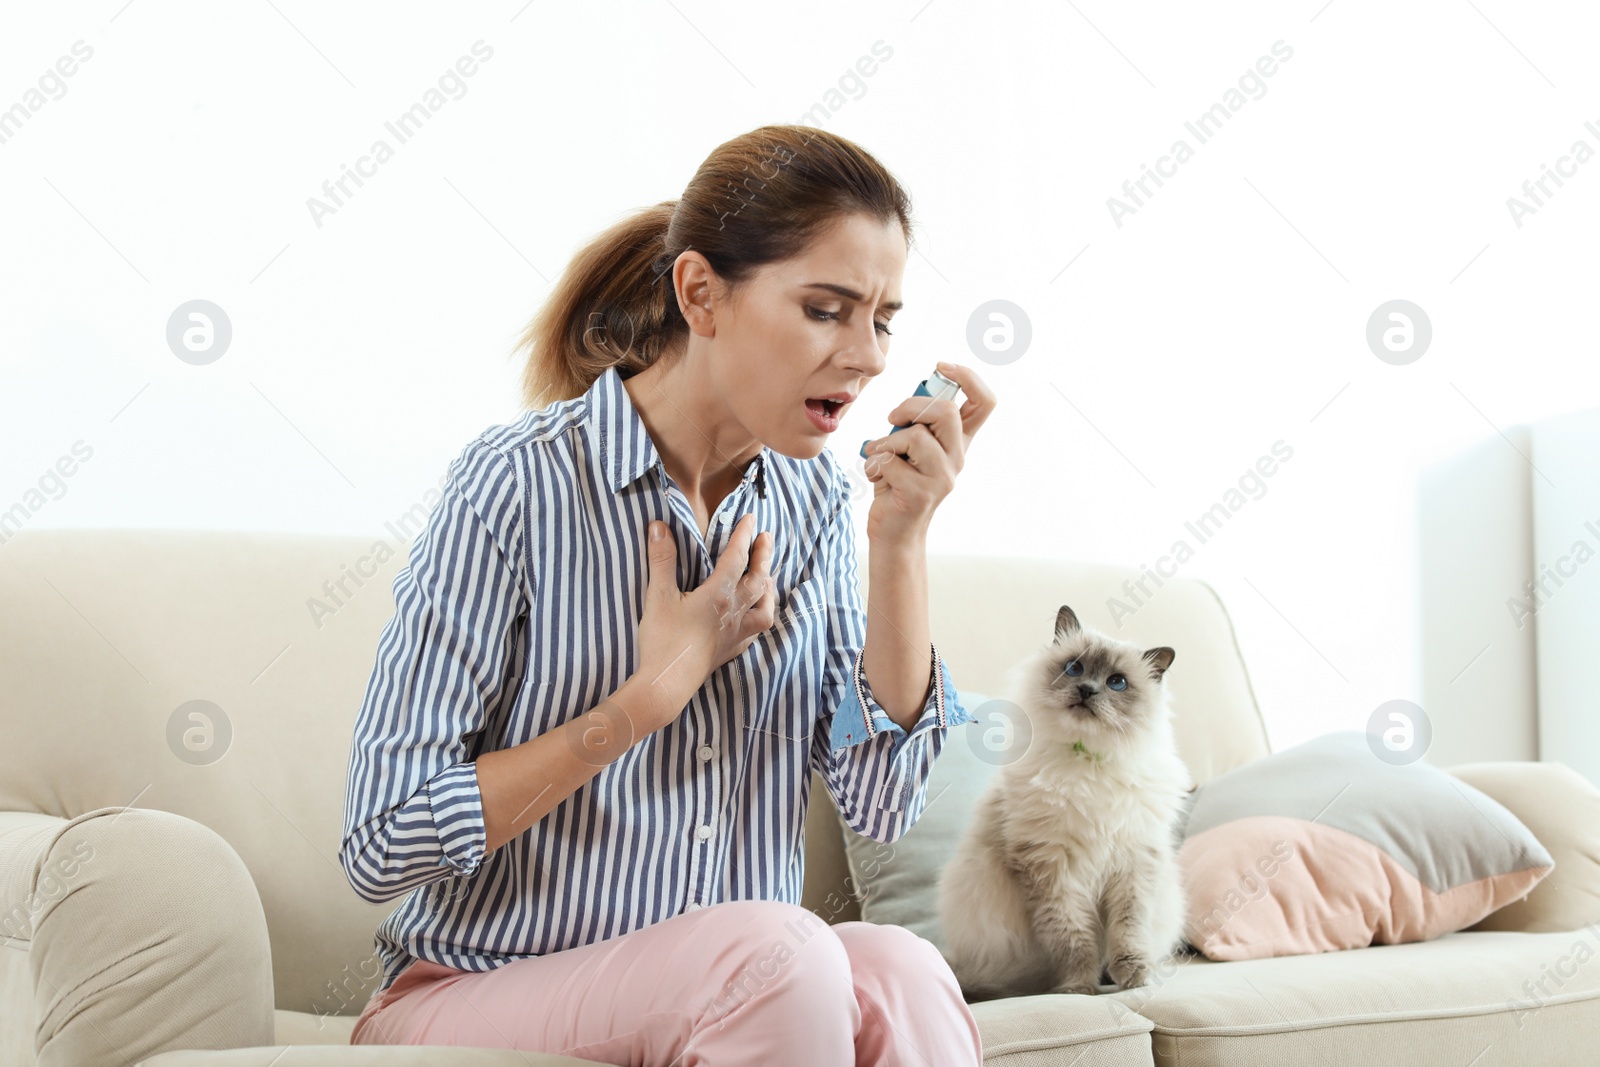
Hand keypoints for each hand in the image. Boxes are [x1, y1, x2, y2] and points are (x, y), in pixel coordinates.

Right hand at [634, 514, 775, 728]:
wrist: (667, 683)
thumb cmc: (662, 640)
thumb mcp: (658, 596)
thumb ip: (661, 559)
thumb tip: (659, 526)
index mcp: (718, 595)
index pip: (737, 558)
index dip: (744, 535)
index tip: (752, 519)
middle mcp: (734, 612)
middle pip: (758, 579)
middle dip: (764, 556)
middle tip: (767, 539)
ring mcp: (737, 633)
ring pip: (765, 607)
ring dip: (769, 587)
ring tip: (768, 576)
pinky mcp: (732, 650)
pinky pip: (756, 630)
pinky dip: (761, 616)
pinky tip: (756, 615)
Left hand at [861, 361, 995, 544]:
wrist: (894, 530)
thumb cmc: (897, 481)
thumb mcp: (909, 446)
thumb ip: (916, 422)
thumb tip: (916, 396)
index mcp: (958, 441)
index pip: (985, 402)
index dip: (968, 376)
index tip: (941, 367)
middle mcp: (958, 458)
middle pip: (947, 411)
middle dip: (910, 406)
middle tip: (892, 419)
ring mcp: (943, 478)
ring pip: (915, 437)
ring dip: (886, 441)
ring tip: (878, 454)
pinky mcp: (921, 494)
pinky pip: (890, 461)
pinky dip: (873, 463)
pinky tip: (875, 474)